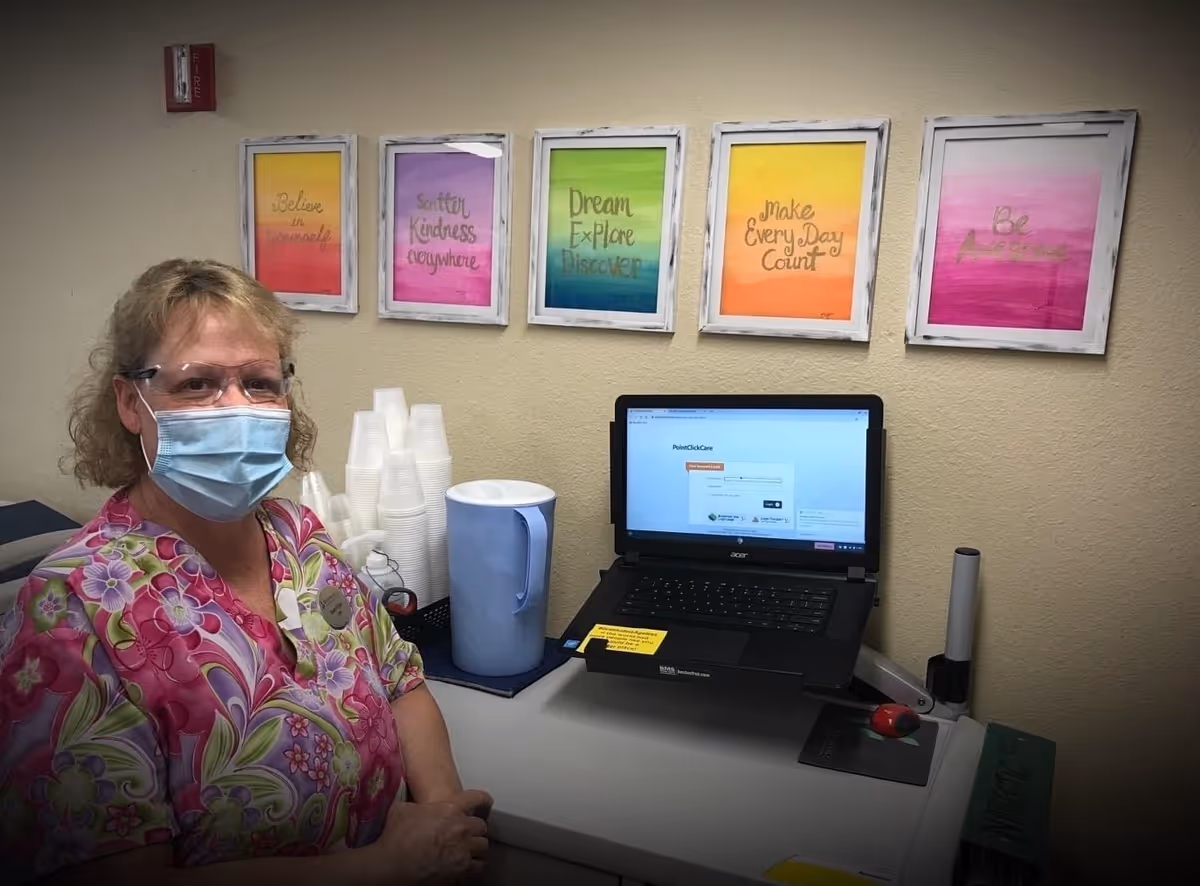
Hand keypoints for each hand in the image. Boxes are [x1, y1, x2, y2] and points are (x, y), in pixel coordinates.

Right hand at [364, 789, 492, 884]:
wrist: (393, 864)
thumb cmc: (396, 837)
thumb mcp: (403, 809)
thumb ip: (415, 804)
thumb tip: (412, 804)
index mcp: (450, 809)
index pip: (477, 799)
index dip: (483, 801)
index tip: (485, 803)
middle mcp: (461, 827)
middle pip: (481, 825)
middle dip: (474, 829)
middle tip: (466, 833)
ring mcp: (464, 848)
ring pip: (483, 845)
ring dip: (476, 847)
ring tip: (468, 850)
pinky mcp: (463, 869)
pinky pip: (480, 866)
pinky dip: (476, 865)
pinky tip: (468, 865)